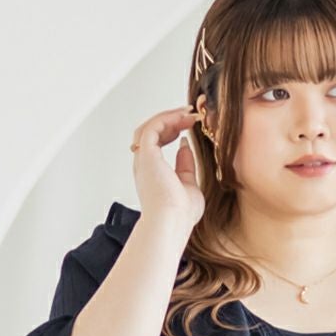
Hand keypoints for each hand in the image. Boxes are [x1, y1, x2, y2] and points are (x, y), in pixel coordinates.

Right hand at [131, 105, 204, 230]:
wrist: (171, 222)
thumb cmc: (180, 215)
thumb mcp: (189, 185)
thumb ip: (186, 166)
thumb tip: (185, 146)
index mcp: (152, 173)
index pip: (158, 143)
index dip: (173, 130)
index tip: (191, 125)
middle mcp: (144, 164)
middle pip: (151, 132)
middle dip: (171, 120)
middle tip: (191, 114)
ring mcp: (144, 159)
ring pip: (150, 127)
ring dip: (169, 116)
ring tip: (188, 113)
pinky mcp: (147, 154)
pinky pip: (153, 127)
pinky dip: (168, 119)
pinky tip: (183, 119)